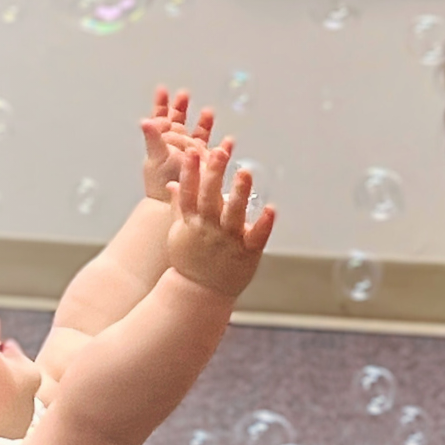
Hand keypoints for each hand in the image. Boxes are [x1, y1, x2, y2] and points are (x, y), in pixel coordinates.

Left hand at [138, 85, 215, 201]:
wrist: (174, 202)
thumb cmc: (161, 181)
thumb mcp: (156, 157)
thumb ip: (153, 138)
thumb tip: (145, 120)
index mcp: (163, 141)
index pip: (161, 119)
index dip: (161, 105)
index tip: (162, 91)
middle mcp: (177, 145)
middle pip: (179, 121)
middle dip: (181, 107)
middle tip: (184, 94)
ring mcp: (192, 153)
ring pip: (199, 133)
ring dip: (204, 123)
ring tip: (208, 112)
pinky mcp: (206, 163)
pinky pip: (217, 152)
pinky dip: (224, 147)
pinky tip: (228, 141)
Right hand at [163, 135, 275, 297]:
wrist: (198, 293)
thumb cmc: (189, 260)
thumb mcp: (178, 233)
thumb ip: (178, 206)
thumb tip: (173, 184)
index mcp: (191, 222)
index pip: (188, 192)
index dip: (190, 171)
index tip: (192, 152)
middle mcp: (208, 229)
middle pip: (210, 197)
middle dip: (214, 174)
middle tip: (219, 152)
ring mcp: (227, 240)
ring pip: (234, 213)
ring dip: (239, 193)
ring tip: (245, 173)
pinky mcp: (246, 252)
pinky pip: (256, 236)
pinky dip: (264, 224)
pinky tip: (271, 209)